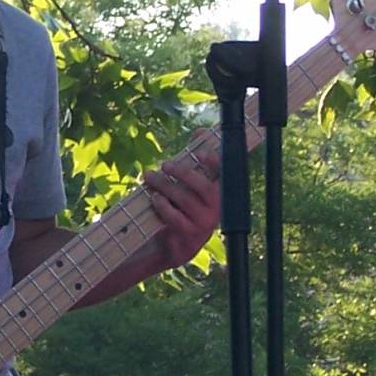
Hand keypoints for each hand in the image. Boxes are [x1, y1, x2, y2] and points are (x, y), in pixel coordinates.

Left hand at [141, 147, 220, 272]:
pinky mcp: (188, 233)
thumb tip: (200, 131)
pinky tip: (154, 197)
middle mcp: (216, 207)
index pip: (224, 174)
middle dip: (182, 172)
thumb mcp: (192, 185)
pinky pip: (174, 216)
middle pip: (202, 186)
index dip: (215, 163)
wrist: (176, 244)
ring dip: (164, 185)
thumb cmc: (185, 206)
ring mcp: (204, 222)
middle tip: (165, 165)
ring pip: (184, 199)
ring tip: (150, 177)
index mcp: (221, 192)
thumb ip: (196, 159)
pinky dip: (161, 205)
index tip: (200, 153)